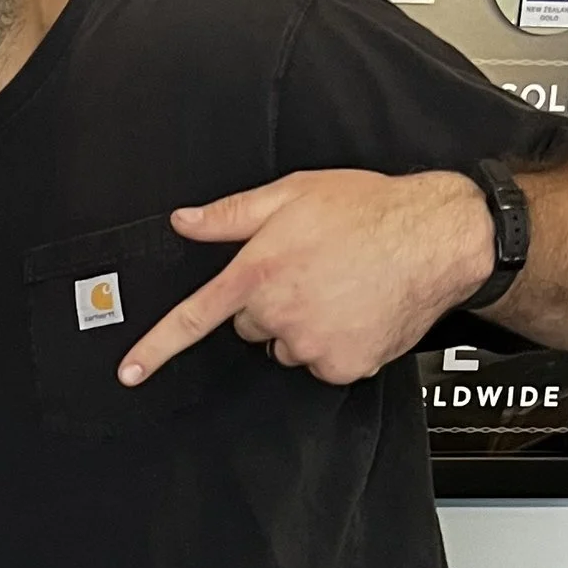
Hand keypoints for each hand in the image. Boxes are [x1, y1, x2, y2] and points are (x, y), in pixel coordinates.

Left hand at [119, 167, 494, 393]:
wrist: (438, 238)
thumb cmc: (369, 209)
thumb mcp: (293, 194)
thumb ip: (232, 215)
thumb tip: (184, 221)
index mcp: (259, 273)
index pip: (195, 318)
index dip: (157, 348)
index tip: (129, 373)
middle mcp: (281, 313)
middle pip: (250, 327)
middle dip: (269, 304)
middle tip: (308, 272)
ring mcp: (313, 344)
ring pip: (287, 346)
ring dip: (303, 324)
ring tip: (340, 287)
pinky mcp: (344, 366)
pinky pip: (323, 363)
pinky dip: (336, 344)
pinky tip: (358, 311)